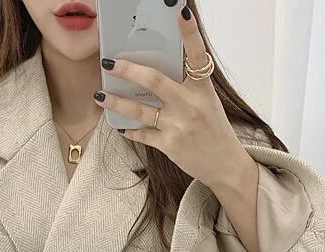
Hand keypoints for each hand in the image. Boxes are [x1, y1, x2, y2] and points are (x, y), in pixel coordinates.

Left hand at [93, 4, 242, 187]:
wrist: (224, 164)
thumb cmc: (214, 129)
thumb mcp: (207, 102)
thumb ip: (186, 86)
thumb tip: (155, 73)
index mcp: (202, 89)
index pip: (197, 55)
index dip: (190, 33)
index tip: (180, 12)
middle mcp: (190, 105)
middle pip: (154, 81)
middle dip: (128, 70)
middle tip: (109, 63)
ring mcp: (178, 125)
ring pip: (140, 110)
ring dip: (117, 102)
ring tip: (100, 96)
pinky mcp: (169, 144)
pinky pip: (142, 134)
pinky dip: (130, 129)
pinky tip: (120, 124)